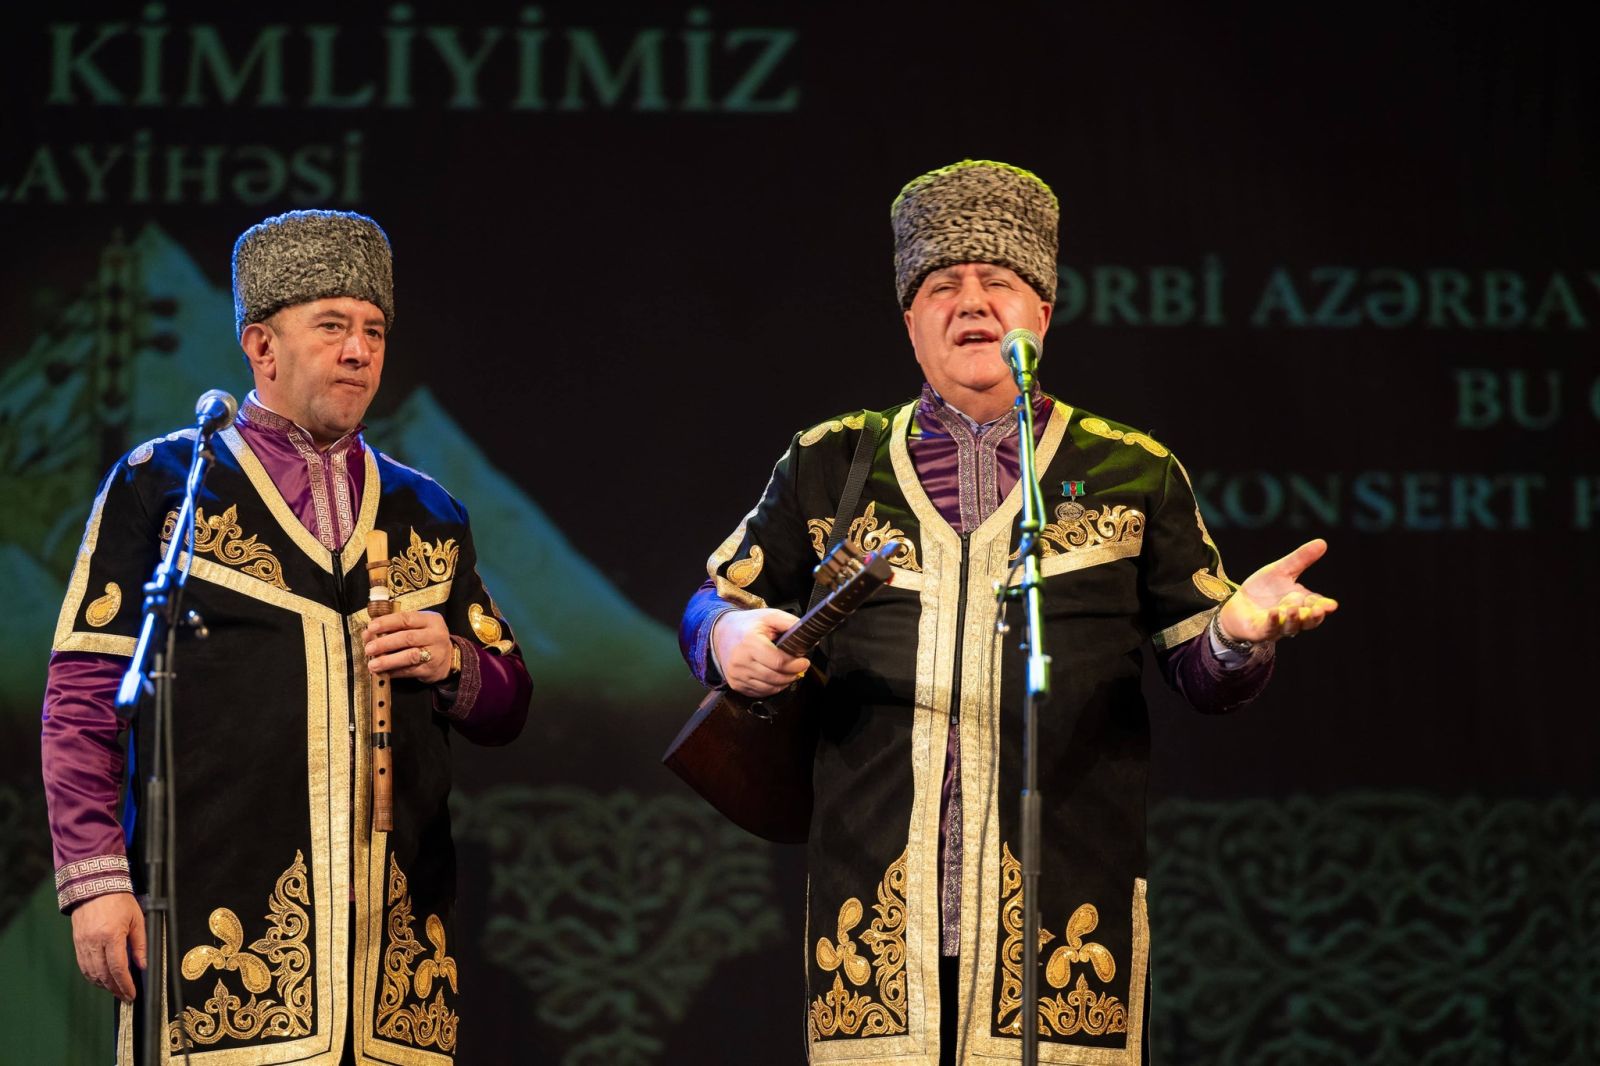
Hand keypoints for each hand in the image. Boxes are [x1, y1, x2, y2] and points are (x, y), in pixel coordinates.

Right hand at [70, 891, 144, 1001]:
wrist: (95, 886)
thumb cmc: (119, 901)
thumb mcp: (137, 920)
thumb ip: (140, 944)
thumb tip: (143, 965)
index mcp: (111, 936)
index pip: (118, 968)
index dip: (125, 984)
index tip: (132, 994)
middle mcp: (94, 943)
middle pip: (103, 975)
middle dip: (115, 989)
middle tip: (125, 996)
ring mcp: (83, 944)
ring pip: (91, 973)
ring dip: (103, 985)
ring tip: (115, 990)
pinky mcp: (77, 943)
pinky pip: (83, 966)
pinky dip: (92, 976)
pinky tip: (101, 980)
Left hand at [363, 610, 452, 683]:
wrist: (448, 658)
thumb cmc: (426, 638)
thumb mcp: (416, 627)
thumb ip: (394, 627)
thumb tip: (368, 633)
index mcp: (431, 620)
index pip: (406, 618)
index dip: (387, 622)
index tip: (371, 627)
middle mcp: (435, 635)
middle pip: (407, 638)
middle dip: (385, 643)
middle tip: (369, 648)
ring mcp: (435, 653)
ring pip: (409, 656)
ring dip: (388, 660)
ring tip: (373, 664)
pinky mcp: (431, 670)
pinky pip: (409, 671)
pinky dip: (394, 672)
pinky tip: (383, 672)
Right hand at [713, 608, 809, 698]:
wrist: (720, 633)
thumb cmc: (747, 625)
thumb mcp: (769, 616)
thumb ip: (789, 622)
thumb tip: (808, 635)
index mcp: (750, 642)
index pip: (778, 662)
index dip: (795, 664)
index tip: (804, 661)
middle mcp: (741, 661)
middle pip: (775, 677)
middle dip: (792, 674)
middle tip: (799, 668)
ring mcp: (737, 675)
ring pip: (769, 688)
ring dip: (784, 682)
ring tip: (789, 672)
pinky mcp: (735, 684)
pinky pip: (759, 692)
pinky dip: (772, 688)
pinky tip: (776, 677)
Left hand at [1217, 538, 1339, 643]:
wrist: (1237, 603)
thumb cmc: (1263, 589)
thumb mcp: (1282, 570)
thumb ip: (1301, 559)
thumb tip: (1323, 542)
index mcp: (1302, 604)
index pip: (1317, 606)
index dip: (1324, 607)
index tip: (1331, 604)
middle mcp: (1293, 618)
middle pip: (1308, 621)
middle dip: (1313, 616)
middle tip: (1319, 610)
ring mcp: (1277, 627)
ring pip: (1290, 627)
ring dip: (1293, 619)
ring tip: (1293, 609)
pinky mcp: (1260, 631)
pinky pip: (1269, 628)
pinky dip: (1273, 621)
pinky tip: (1274, 612)